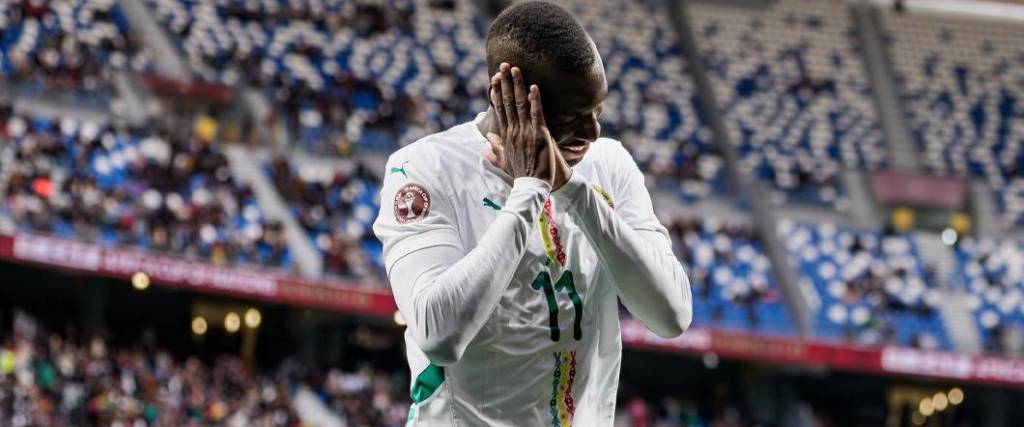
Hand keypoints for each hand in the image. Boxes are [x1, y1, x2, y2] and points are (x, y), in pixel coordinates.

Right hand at [484, 63, 570, 189]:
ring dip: (518, 85)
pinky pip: (536, 113)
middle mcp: (513, 131)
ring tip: (516, 69)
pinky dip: (535, 100)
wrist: (534, 186)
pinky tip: (533, 86)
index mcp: (506, 136)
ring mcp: (526, 132)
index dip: (497, 93)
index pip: (499, 110)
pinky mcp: (539, 135)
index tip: (494, 79)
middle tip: (503, 65)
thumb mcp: (505, 161)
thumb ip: (495, 150)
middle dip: (505, 82)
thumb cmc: (522, 174)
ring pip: (519, 104)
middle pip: (507, 102)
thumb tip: (487, 141)